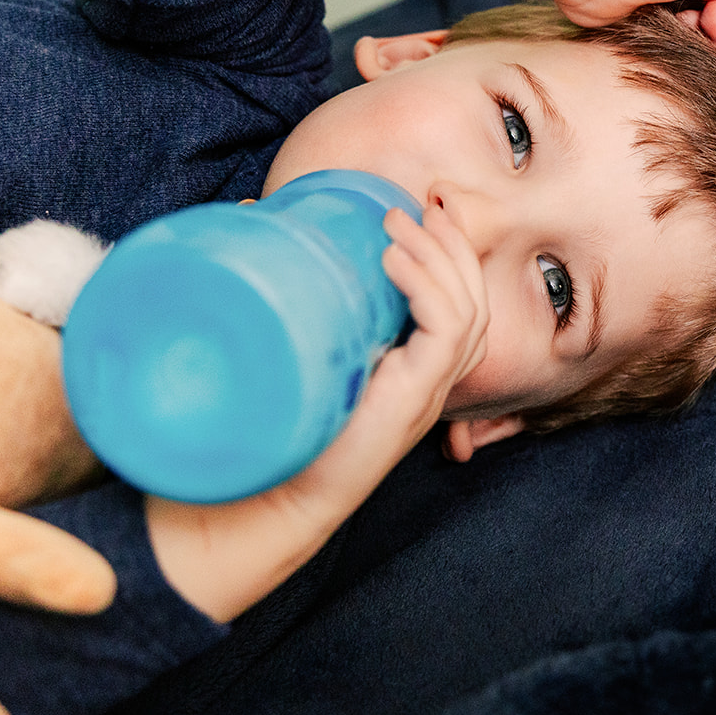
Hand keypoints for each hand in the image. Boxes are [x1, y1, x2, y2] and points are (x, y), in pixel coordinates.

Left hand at [147, 203, 486, 622]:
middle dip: (452, 244)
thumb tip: (243, 213)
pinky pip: (444, 337)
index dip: (448, 252)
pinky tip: (394, 263)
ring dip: (439, 258)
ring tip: (397, 226)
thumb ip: (273, 290)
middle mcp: (423, 385)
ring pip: (467, 311)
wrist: (251, 508)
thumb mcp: (279, 349)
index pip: (456, 303)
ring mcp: (420, 397)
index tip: (418, 208)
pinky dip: (427, 292)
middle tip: (414, 206)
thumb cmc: (260, 436)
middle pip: (472, 299)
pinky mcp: (407, 407)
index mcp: (403, 372)